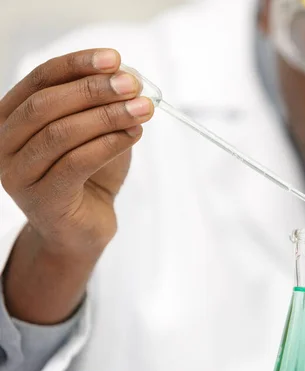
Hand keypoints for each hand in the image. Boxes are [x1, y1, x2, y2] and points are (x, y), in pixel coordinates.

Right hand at [0, 48, 153, 255]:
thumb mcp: (96, 132)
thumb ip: (104, 105)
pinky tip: (133, 135)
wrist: (82, 229)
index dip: (77, 65)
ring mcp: (18, 173)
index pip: (40, 79)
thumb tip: (128, 76)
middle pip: (47, 104)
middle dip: (94, 90)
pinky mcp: (41, 199)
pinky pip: (76, 163)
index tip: (114, 58)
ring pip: (61, 134)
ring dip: (107, 117)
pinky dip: (108, 145)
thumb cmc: (88, 175)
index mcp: (12, 117)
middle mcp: (5, 143)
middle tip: (132, 85)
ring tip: (142, 109)